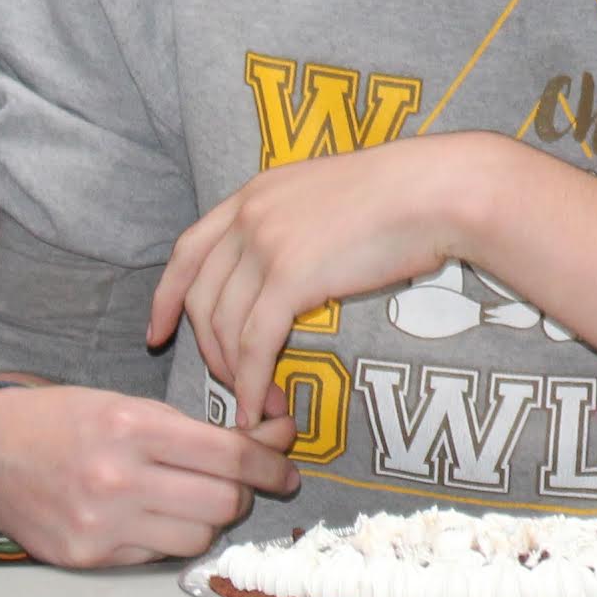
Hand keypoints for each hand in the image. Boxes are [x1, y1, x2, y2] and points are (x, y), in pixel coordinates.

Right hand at [0, 383, 298, 566]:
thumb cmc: (71, 419)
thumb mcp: (135, 405)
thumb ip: (199, 428)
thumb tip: (271, 437)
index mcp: (136, 428)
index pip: (230, 456)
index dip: (272, 461)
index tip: (287, 464)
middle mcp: (119, 479)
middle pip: (223, 502)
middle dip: (247, 491)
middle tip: (249, 480)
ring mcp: (102, 524)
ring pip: (198, 536)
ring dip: (214, 518)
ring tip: (205, 496)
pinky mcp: (88, 557)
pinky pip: (159, 555)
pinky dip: (175, 536)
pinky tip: (166, 514)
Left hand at [151, 135, 486, 424]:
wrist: (438, 189)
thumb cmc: (404, 191)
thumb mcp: (330, 193)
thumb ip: (296, 221)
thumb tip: (291, 260)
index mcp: (257, 191)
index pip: (189, 249)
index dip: (168, 296)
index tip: (158, 331)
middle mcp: (251, 215)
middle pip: (204, 297)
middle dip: (207, 349)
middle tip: (229, 382)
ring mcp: (266, 244)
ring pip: (225, 326)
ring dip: (235, 374)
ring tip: (258, 401)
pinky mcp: (289, 278)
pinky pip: (254, 345)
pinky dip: (252, 383)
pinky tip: (261, 407)